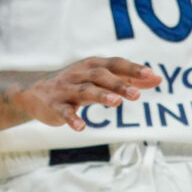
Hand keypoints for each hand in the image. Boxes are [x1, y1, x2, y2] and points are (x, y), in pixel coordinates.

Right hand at [11, 58, 160, 128]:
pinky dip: (72, 118)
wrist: (35, 93)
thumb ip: (128, 79)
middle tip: (137, 94)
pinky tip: (81, 127)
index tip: (150, 75)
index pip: (115, 64)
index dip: (132, 69)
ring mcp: (66, 89)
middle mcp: (80, 74)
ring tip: (116, 103)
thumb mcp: (100, 79)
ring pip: (85, 91)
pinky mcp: (55, 105)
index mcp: (92, 66)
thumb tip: (156, 79)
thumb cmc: (76, 84)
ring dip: (100, 96)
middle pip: (100, 76)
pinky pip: (64, 112)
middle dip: (118, 84)